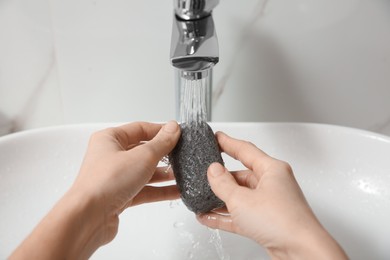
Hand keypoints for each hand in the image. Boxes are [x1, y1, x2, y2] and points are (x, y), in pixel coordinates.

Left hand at [73, 121, 180, 241]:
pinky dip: (160, 190)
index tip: (179, 134)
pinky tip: (177, 191)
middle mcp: (111, 157)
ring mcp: (116, 177)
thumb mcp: (142, 156)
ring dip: (165, 174)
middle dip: (165, 154)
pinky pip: (145, 189)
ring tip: (184, 174)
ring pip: (145, 172)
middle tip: (183, 154)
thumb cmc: (106, 182)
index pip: (140, 129)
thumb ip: (161, 142)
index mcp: (110, 139)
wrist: (89, 217)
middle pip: (144, 151)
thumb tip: (173, 128)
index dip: (161, 130)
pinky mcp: (120, 196)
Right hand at [197, 132, 346, 259]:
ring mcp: (270, 203)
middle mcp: (272, 184)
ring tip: (202, 198)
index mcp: (272, 170)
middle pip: (241, 175)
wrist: (301, 252)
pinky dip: (225, 215)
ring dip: (221, 199)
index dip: (228, 142)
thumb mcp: (242, 199)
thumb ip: (223, 184)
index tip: (217, 137)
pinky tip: (210, 217)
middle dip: (221, 177)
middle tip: (205, 174)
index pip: (245, 150)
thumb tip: (213, 171)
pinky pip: (241, 214)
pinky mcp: (266, 221)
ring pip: (240, 196)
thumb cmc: (283, 222)